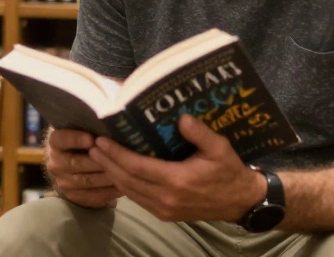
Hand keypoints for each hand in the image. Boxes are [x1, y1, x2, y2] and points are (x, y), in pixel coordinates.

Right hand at [45, 128, 122, 207]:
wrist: (71, 164)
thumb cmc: (83, 140)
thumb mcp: (81, 129)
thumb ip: (90, 127)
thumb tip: (109, 123)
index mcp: (55, 143)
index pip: (61, 139)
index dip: (75, 139)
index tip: (92, 138)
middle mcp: (55, 163)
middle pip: (76, 163)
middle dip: (98, 161)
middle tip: (118, 158)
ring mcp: (62, 182)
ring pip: (86, 181)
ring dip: (106, 177)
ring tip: (125, 173)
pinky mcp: (73, 196)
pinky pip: (92, 197)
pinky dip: (108, 193)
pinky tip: (122, 187)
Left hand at [88, 114, 266, 221]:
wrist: (240, 201)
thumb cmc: (229, 171)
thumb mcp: (220, 148)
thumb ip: (200, 133)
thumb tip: (181, 118)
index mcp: (176, 180)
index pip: (136, 166)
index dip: (116, 154)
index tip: (101, 141)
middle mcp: (166, 198)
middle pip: (126, 179)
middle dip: (107, 162)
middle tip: (93, 146)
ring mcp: (164, 209)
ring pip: (129, 191)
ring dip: (112, 174)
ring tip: (99, 157)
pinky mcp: (165, 215)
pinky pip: (138, 199)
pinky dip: (124, 185)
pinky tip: (117, 173)